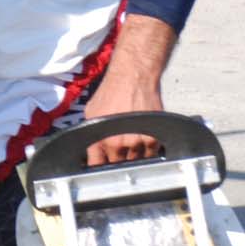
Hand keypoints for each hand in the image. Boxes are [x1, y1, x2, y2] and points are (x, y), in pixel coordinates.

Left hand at [79, 13, 176, 165]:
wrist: (133, 77)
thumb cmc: (111, 92)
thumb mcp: (91, 114)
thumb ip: (90, 137)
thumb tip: (89, 154)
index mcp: (105, 141)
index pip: (100, 167)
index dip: (99, 168)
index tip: (99, 167)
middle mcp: (123, 144)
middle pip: (120, 166)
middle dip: (116, 161)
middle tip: (116, 150)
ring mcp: (140, 142)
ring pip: (137, 162)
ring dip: (133, 157)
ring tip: (129, 141)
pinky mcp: (155, 138)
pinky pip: (151, 154)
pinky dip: (147, 151)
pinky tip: (141, 138)